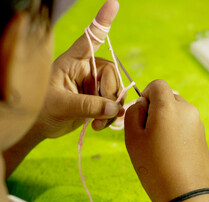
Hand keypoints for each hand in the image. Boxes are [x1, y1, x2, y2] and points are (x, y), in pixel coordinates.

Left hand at [37, 0, 122, 138]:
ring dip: (112, 108)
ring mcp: (92, 86)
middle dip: (111, 92)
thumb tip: (114, 109)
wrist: (38, 128)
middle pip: (111, 72)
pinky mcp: (96, 100)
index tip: (113, 3)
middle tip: (104, 111)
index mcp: (72, 62)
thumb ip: (88, 106)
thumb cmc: (40, 110)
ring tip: (98, 124)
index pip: (89, 39)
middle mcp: (85, 70)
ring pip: (115, 89)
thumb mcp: (61, 105)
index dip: (102, 22)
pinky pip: (113, 104)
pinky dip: (111, 115)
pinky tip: (100, 125)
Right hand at [124, 80, 208, 201]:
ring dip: (167, 119)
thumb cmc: (154, 166)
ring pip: (178, 111)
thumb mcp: (133, 137)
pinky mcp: (203, 135)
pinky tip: (172, 151)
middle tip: (149, 133)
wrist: (184, 193)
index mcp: (169, 106)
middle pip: (169, 97)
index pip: (158, 84)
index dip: (146, 94)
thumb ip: (134, 112)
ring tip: (160, 145)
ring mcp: (198, 122)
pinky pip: (186, 123)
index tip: (142, 112)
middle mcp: (188, 109)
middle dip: (156, 108)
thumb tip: (143, 103)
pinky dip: (177, 130)